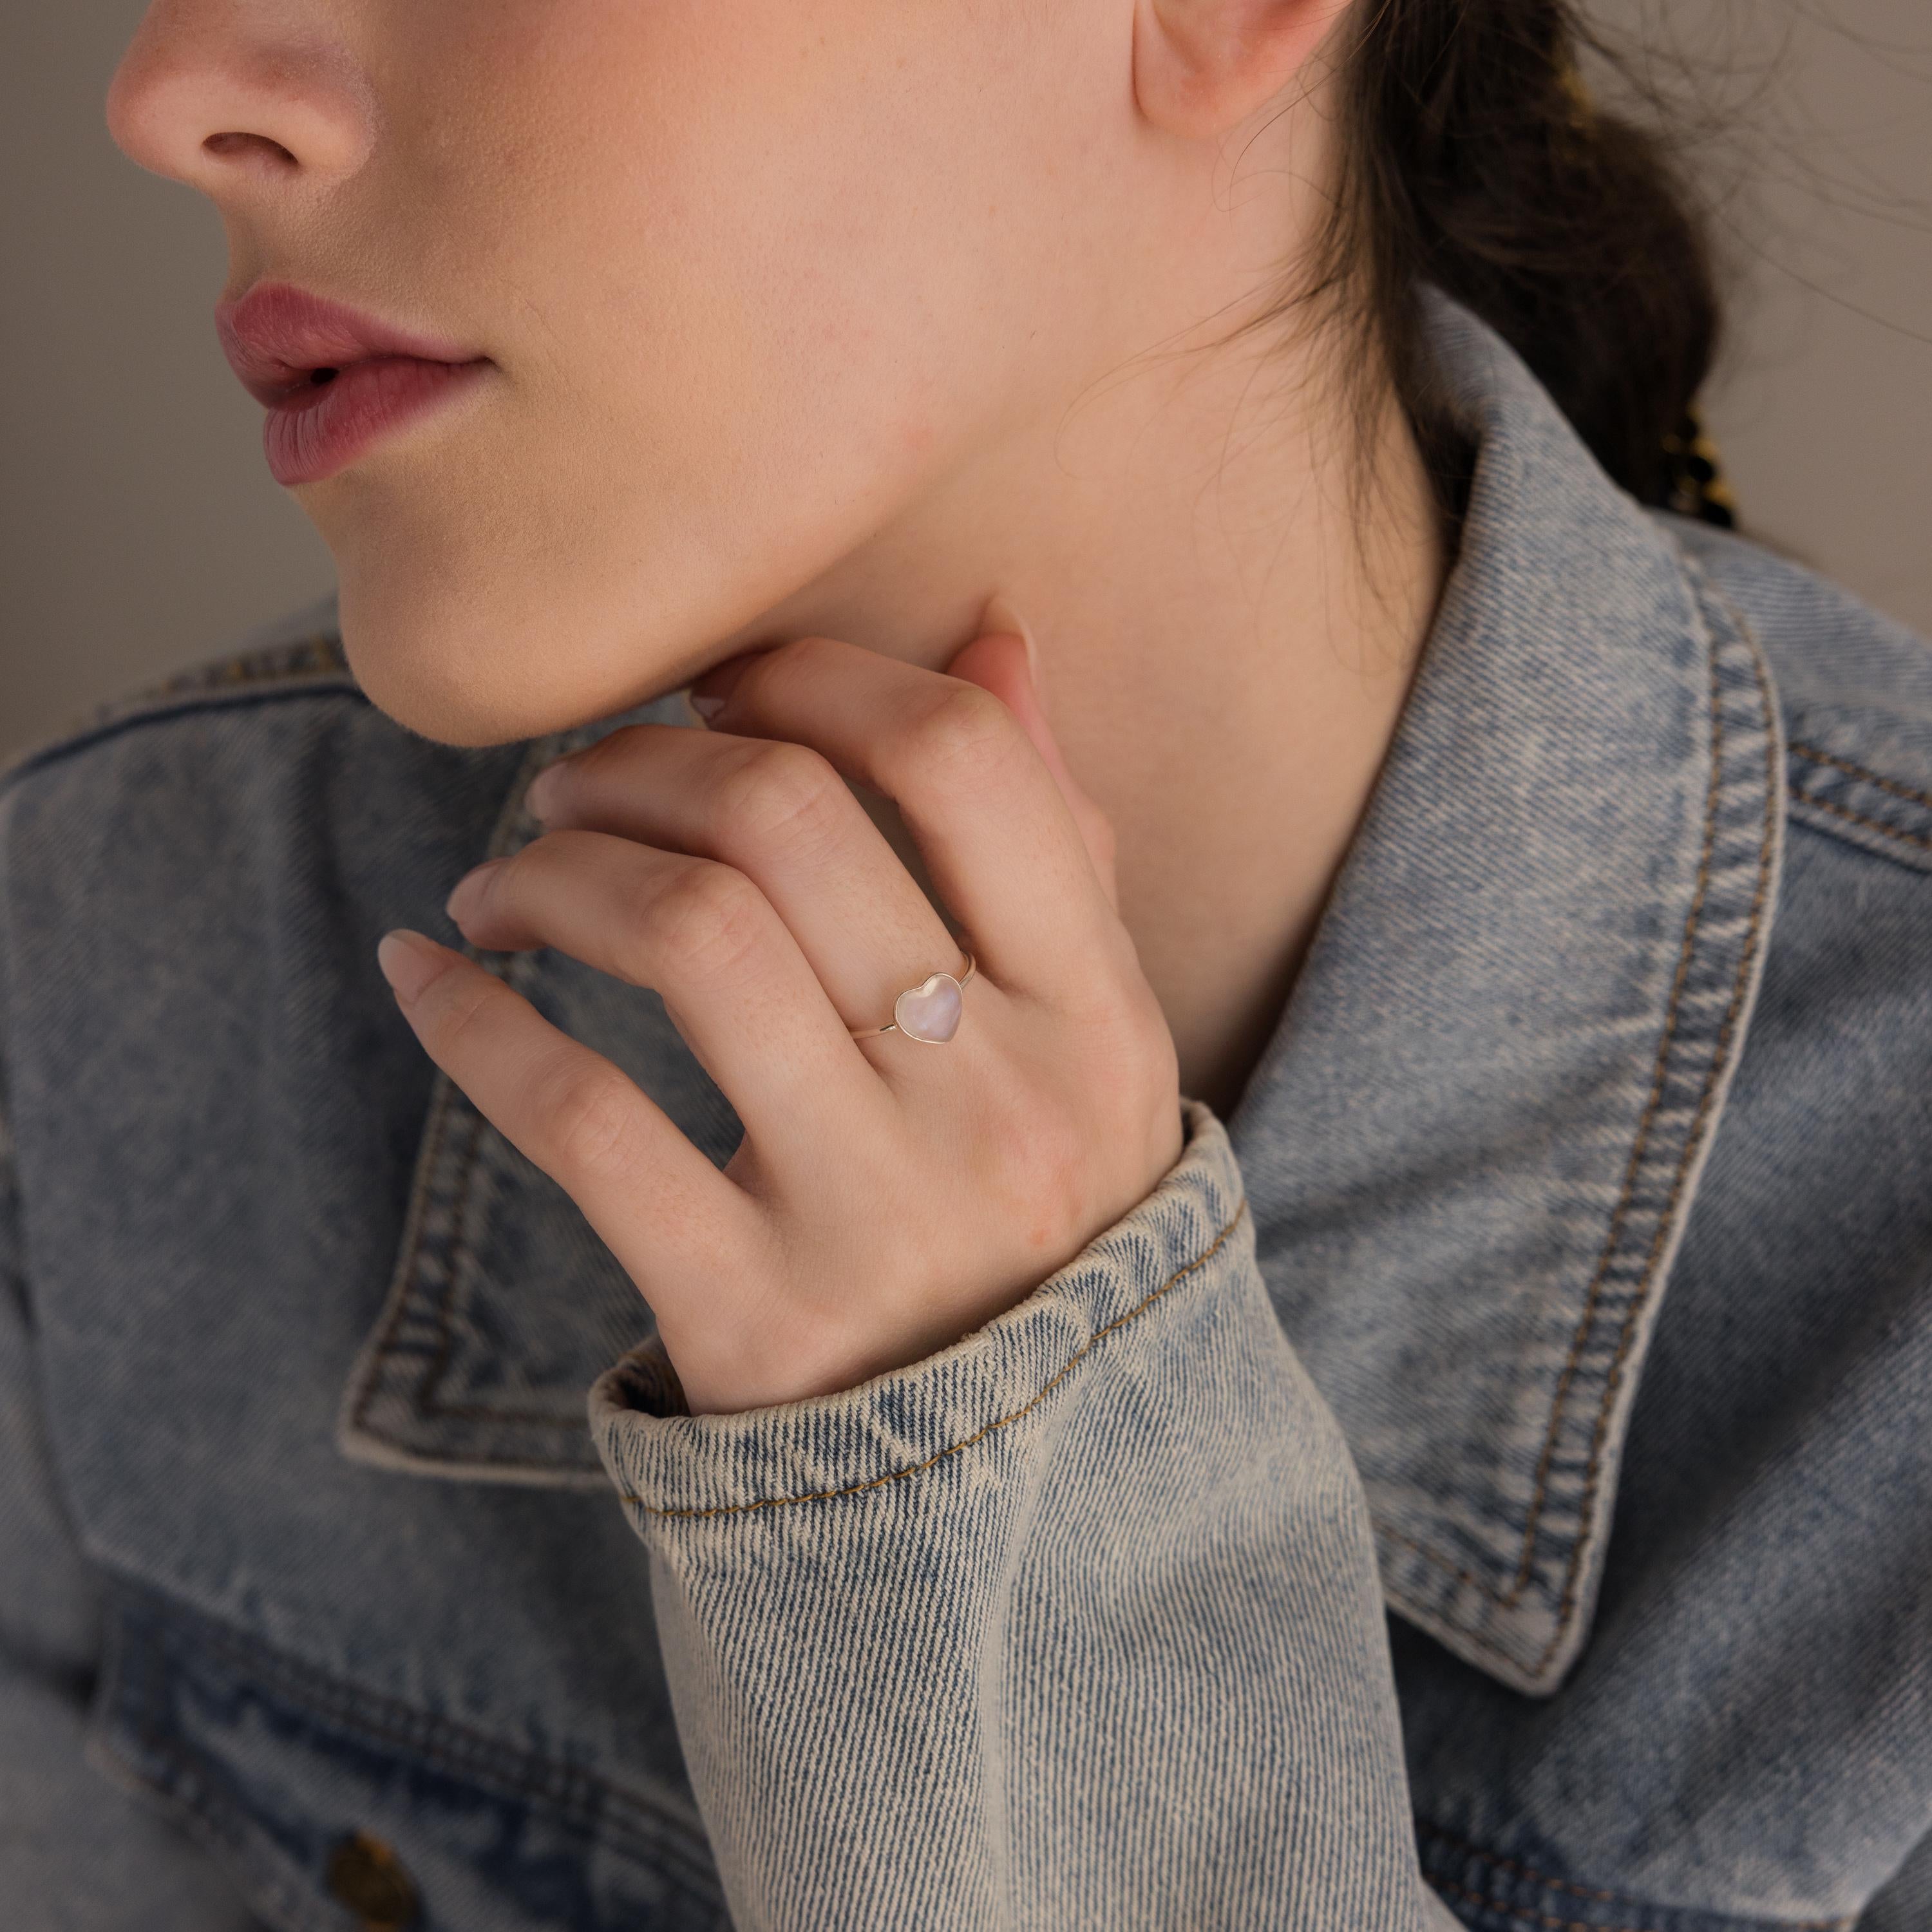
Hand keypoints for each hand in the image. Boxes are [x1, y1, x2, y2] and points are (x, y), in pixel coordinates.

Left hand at [375, 607, 1183, 1413]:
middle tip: (575, 783)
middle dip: (647, 760)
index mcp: (1099, 1022)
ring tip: (507, 882)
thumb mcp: (1089, 1050)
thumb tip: (993, 636)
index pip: (965, 764)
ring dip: (558, 870)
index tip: (724, 688)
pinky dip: (473, 1022)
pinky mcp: (753, 1322)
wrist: (1014, 1503)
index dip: (818, 677)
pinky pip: (581, 1118)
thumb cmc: (1028, 1233)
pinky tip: (425, 976)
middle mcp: (1004, 1106)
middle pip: (791, 822)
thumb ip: (1050, 851)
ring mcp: (880, 1219)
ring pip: (688, 936)